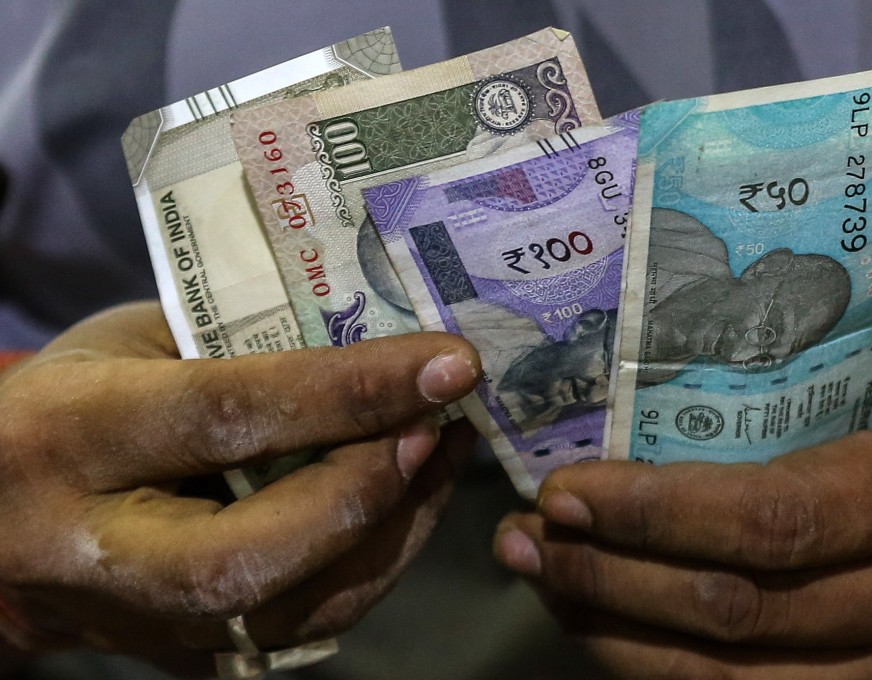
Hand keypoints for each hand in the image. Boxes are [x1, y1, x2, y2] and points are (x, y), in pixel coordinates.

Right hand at [0, 302, 479, 675]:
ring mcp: (138, 624)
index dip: (350, 392)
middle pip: (255, 553)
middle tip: (442, 424)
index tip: (449, 364)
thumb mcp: (134, 342)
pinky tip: (410, 500)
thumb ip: (241, 348)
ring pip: (294, 609)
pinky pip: (305, 625)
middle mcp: (94, 552)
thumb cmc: (74, 402)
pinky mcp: (184, 655)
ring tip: (445, 450)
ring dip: (396, 528)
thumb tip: (378, 350)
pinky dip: (376, 562)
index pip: (227, 416)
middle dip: (370, 490)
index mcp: (69, 438)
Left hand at [494, 359, 871, 678]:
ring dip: (612, 630)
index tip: (568, 489)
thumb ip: (792, 405)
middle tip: (531, 534)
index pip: (777, 516)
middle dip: (610, 574)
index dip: (656, 511)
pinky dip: (653, 668)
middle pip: (738, 610)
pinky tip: (601, 624)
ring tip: (542, 576)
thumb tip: (635, 407)